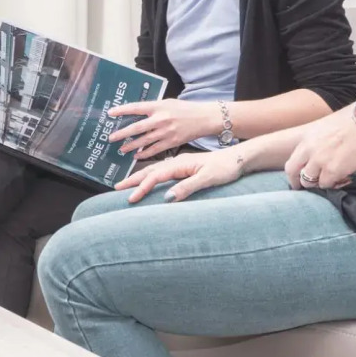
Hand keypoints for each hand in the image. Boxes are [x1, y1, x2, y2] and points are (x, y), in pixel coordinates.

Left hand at [107, 99, 221, 158]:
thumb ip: (153, 108)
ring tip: (121, 149)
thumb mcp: (168, 103)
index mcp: (159, 106)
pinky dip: (144, 154)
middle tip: (110, 138)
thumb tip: (136, 112)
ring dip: (131, 146)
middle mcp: (161, 119)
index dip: (122, 110)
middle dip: (122, 133)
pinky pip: (155, 149)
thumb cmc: (185, 109)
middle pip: (137, 127)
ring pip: (144, 141)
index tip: (110, 113)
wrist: (204, 118)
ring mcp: (166, 132)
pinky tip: (136, 156)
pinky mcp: (172, 142)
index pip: (136, 107)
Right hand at [115, 147, 245, 202]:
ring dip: (139, 178)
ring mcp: (180, 165)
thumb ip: (188, 187)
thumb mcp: (208, 178)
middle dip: (133, 181)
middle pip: (150, 172)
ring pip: (154, 171)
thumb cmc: (226, 168)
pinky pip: (162, 173)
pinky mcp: (184, 168)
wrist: (239, 158)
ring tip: (126, 185)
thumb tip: (168, 198)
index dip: (142, 188)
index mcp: (180, 164)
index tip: (131, 198)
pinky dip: (150, 177)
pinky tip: (147, 180)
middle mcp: (177, 163)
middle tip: (116, 188)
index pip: (156, 177)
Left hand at [283, 106, 355, 190]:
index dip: (294, 172)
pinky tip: (344, 179)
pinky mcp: (333, 170)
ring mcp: (320, 161)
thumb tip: (323, 149)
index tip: (298, 178)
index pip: (292, 160)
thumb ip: (320, 140)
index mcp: (307, 138)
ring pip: (310, 182)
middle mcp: (309, 150)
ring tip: (332, 181)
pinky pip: (327, 185)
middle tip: (307, 187)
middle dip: (298, 182)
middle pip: (293, 172)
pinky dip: (334, 185)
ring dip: (319, 183)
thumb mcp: (328, 126)